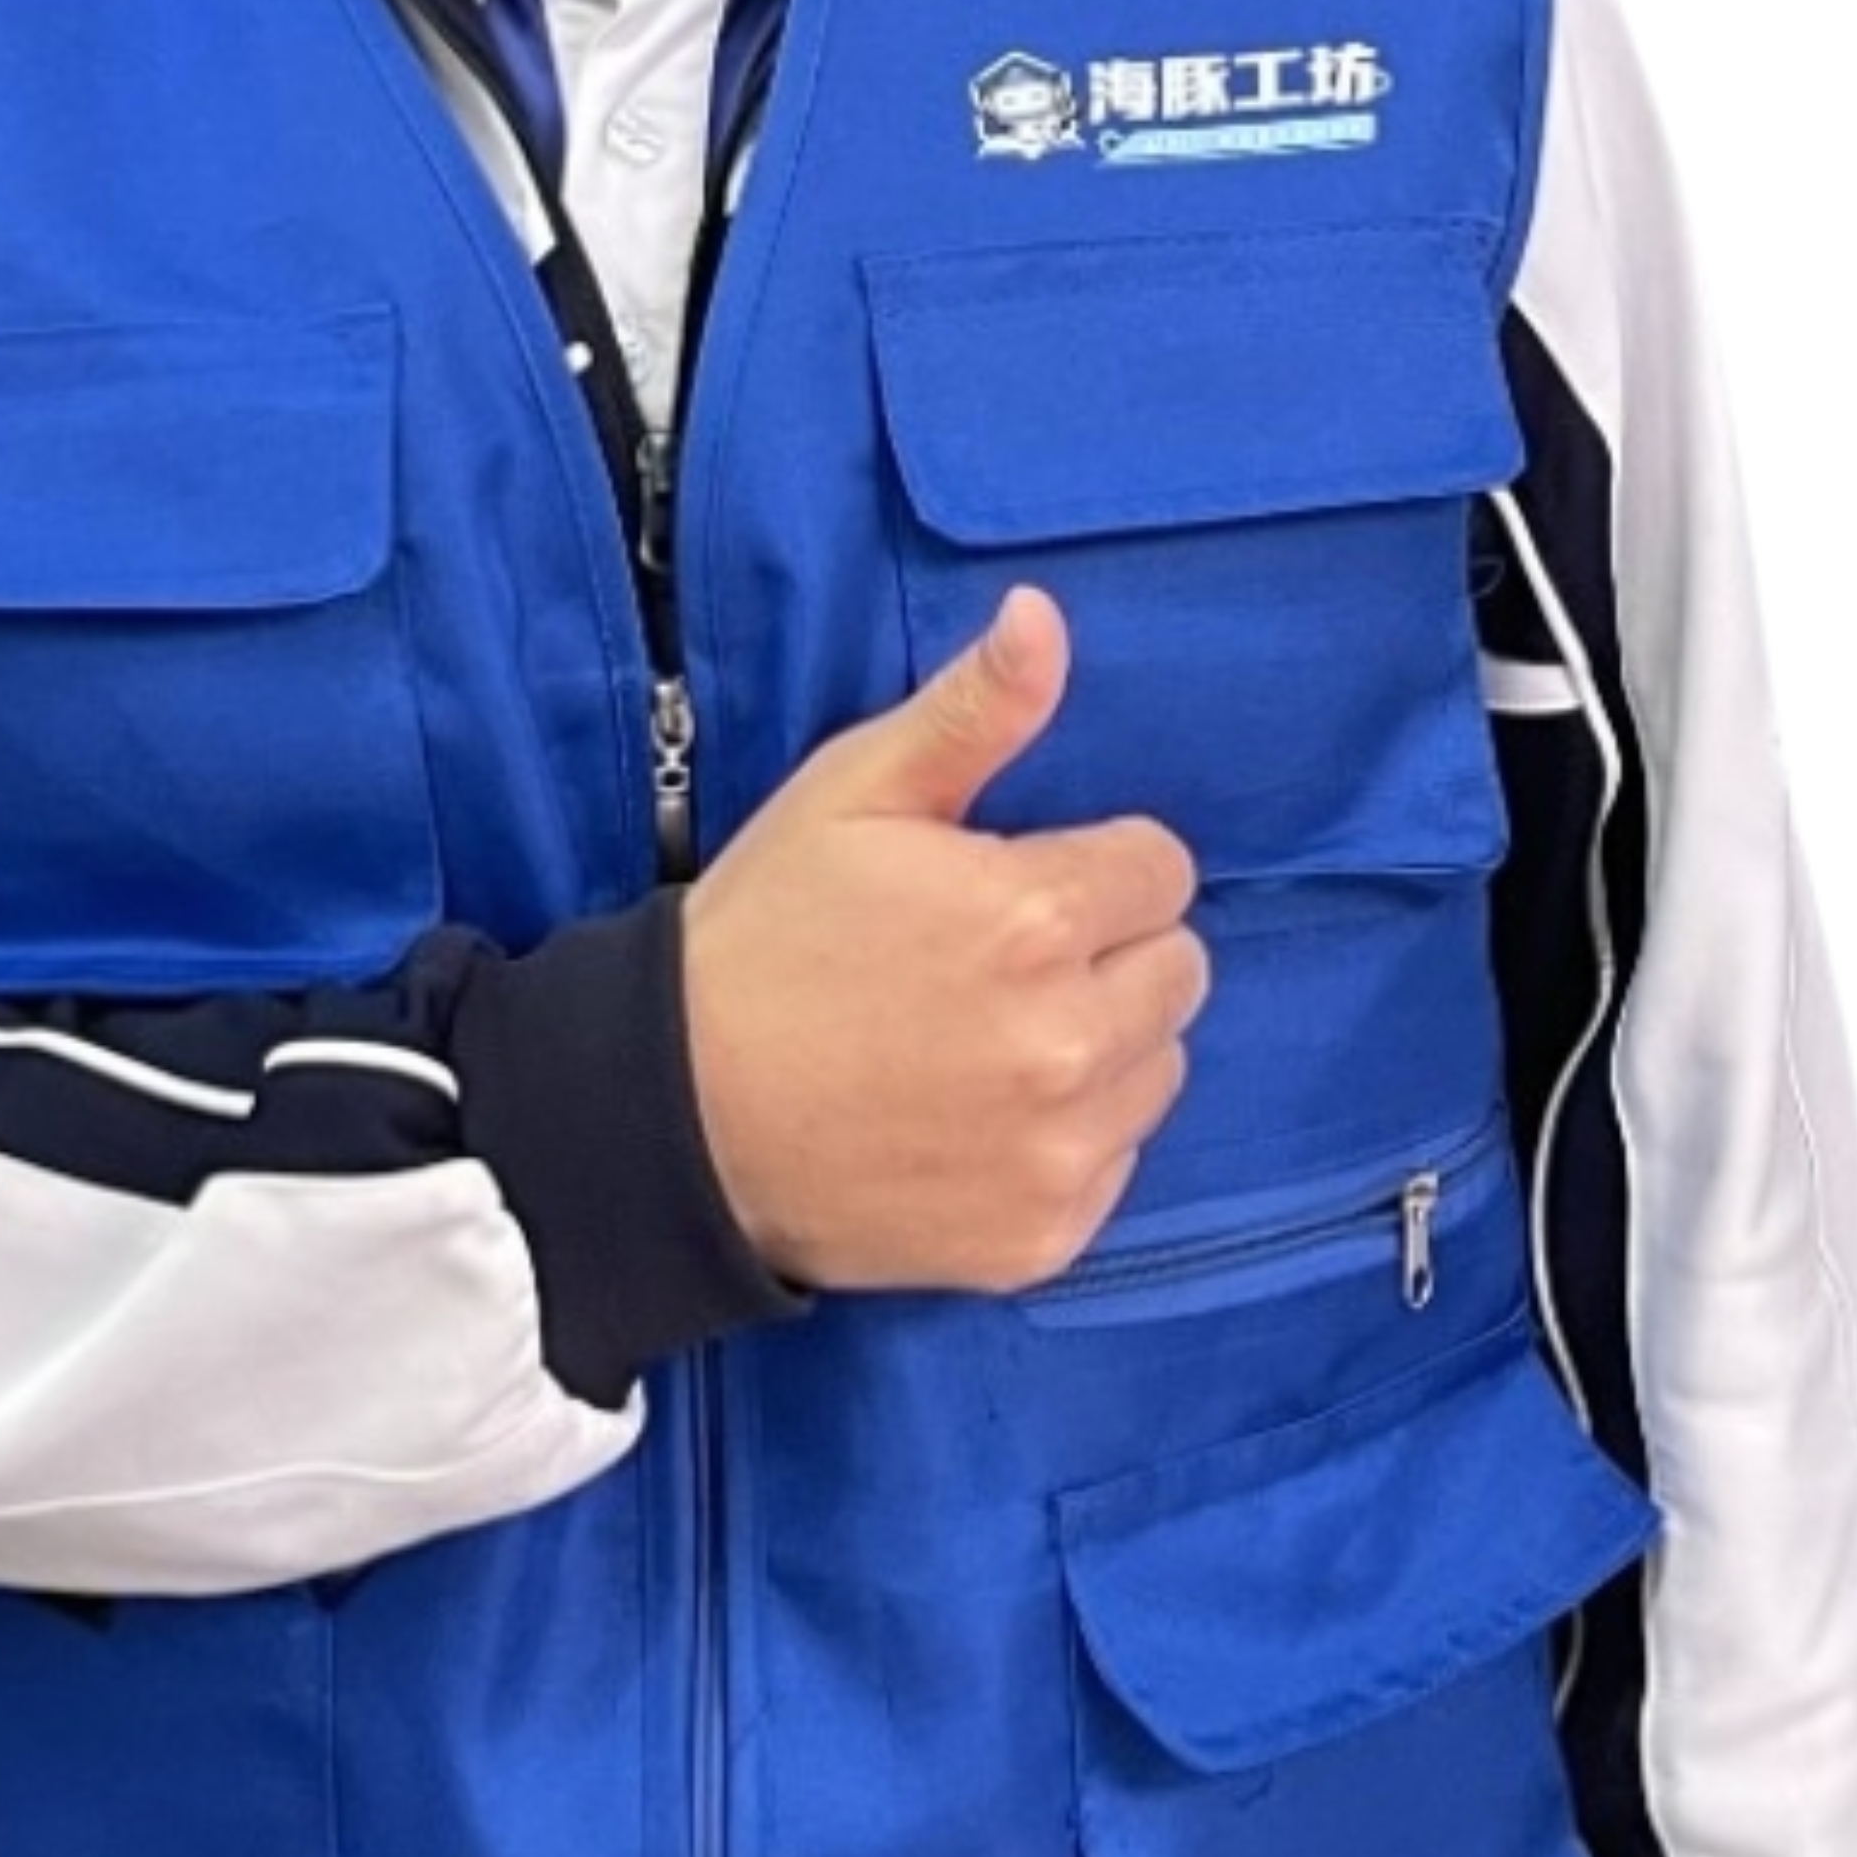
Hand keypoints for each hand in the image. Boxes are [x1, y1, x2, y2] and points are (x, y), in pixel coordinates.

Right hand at [679, 585, 1207, 1294]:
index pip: (1162, 867)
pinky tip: (976, 1112)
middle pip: (1179, 969)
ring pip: (1157, 1067)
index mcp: (1034, 915)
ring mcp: (1058, 1151)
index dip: (1093, 861)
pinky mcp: (1042, 1236)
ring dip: (1100, 1044)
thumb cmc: (767, 935)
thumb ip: (972, 711)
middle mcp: (1066, 1040)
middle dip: (1109, 949)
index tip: (1018, 877)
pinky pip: (1115, 1163)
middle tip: (1003, 956)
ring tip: (988, 1033)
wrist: (678, 1114)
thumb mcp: (852, 793)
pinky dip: (1067, 1137)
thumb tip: (1044, 620)